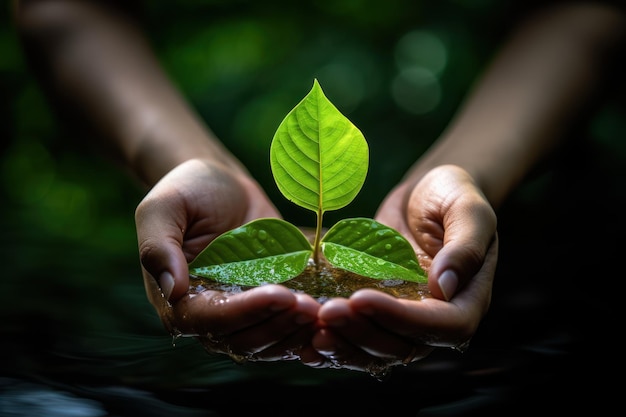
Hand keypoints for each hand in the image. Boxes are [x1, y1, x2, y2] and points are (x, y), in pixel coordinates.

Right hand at [136, 159, 320, 360]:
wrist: (221, 185)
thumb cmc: (188, 191)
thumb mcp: (164, 207)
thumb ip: (159, 246)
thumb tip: (173, 290)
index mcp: (178, 301)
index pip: (212, 320)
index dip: (247, 312)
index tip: (280, 294)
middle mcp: (209, 316)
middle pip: (244, 340)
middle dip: (277, 324)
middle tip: (309, 306)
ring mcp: (242, 314)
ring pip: (268, 342)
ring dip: (295, 331)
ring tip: (321, 309)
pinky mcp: (267, 306)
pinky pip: (285, 329)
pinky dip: (306, 329)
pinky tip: (327, 315)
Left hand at [299, 165, 497, 372]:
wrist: (425, 194)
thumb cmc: (453, 196)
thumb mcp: (469, 210)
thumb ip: (465, 246)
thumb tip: (446, 287)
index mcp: (466, 301)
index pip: (438, 325)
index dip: (399, 318)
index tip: (362, 298)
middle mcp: (435, 321)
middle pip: (401, 345)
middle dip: (362, 331)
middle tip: (327, 311)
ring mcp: (403, 320)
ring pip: (375, 351)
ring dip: (344, 343)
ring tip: (314, 325)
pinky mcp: (378, 315)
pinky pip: (357, 340)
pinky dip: (334, 345)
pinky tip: (307, 340)